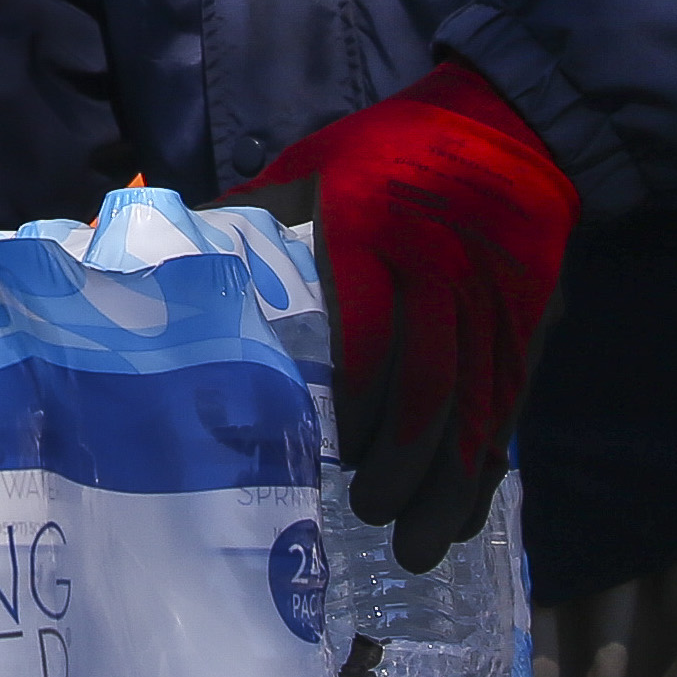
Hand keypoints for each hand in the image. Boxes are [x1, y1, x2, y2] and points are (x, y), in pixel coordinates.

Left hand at [226, 61, 576, 571]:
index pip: (368, 330)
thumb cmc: (385, 156)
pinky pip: (509, 409)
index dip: (355, 402)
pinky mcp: (528, 328)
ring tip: (415, 547)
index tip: (334, 454)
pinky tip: (466, 516)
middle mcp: (439, 272)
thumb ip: (246, 222)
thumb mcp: (308, 171)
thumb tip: (148, 261)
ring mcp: (491, 304)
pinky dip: (486, 468)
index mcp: (372, 234)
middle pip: (428, 382)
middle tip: (367, 515)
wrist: (506, 129)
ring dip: (446, 484)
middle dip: (400, 461)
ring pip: (474, 408)